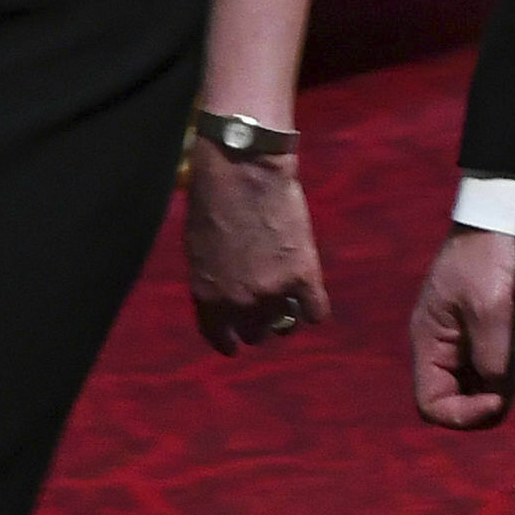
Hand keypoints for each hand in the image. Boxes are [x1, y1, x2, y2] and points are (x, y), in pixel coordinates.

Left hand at [184, 138, 327, 353]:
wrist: (244, 169)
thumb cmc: (212, 198)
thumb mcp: (198, 247)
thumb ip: (211, 277)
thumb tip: (223, 294)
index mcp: (208, 294)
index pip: (218, 336)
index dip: (228, 342)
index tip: (235, 345)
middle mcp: (239, 301)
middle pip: (255, 333)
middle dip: (258, 324)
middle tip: (265, 310)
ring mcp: (273, 291)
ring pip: (285, 325)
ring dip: (286, 317)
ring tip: (289, 304)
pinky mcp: (304, 275)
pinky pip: (315, 311)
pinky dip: (314, 308)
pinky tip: (312, 299)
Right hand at [409, 225, 514, 429]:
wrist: (506, 211)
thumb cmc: (490, 254)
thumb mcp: (491, 307)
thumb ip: (493, 357)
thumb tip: (500, 393)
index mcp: (428, 341)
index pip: (432, 404)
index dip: (464, 414)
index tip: (499, 397)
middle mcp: (442, 346)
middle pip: (456, 400)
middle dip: (486, 401)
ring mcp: (464, 339)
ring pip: (478, 386)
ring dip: (502, 385)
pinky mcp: (487, 329)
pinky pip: (494, 366)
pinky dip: (511, 369)